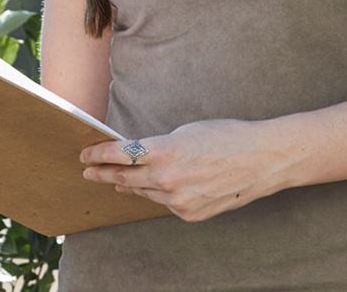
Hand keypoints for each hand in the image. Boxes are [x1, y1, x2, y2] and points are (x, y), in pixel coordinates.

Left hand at [78, 119, 282, 222]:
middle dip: (104, 174)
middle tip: (89, 171)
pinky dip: (161, 194)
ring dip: (131, 185)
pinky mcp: (189, 214)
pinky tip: (160, 187)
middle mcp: (167, 179)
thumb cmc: (225, 137)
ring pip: (145, 193)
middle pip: (124, 179)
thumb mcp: (185, 132)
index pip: (120, 155)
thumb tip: (135, 157)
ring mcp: (178, 200)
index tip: (85, 156)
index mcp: (164, 150)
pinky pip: (166, 203)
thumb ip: (158, 147)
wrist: (260, 160)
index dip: (98, 155)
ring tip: (118, 181)